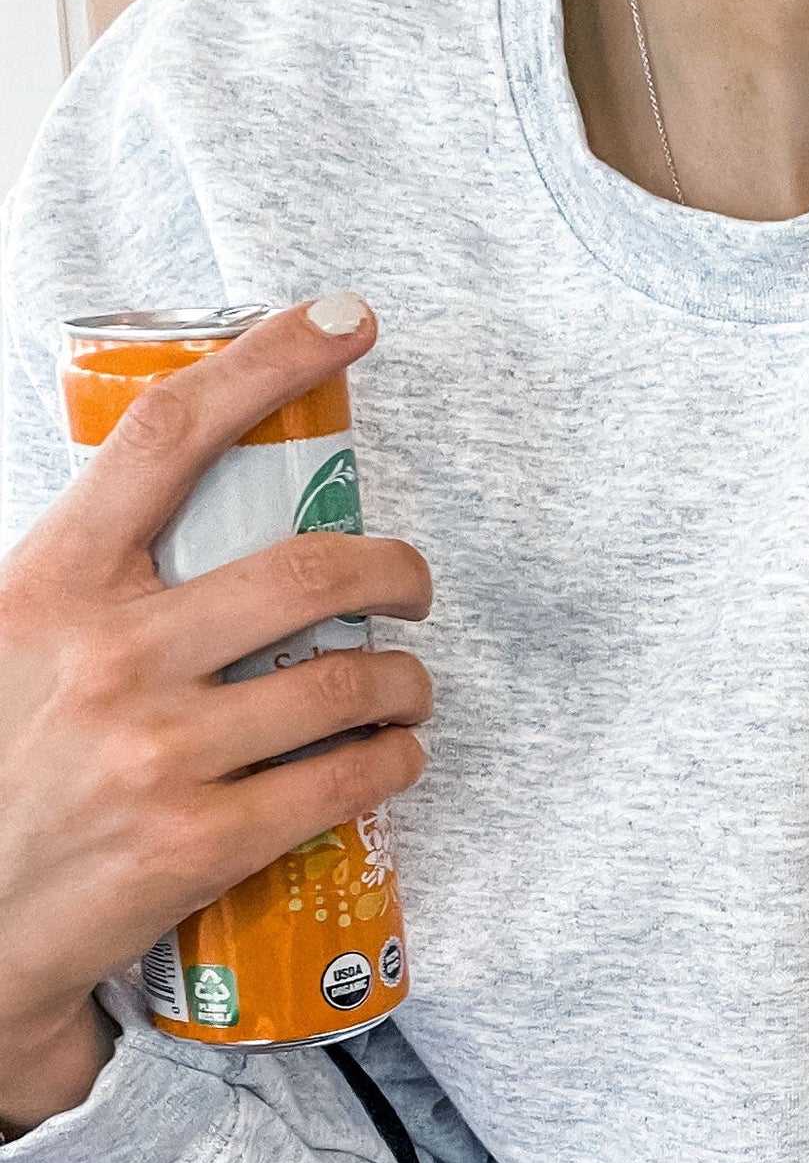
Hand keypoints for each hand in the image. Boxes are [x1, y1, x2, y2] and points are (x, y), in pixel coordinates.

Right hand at [0, 299, 432, 1134]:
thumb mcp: (4, 634)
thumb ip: (88, 571)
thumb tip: (180, 487)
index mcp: (52, 582)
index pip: (170, 435)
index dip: (270, 361)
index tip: (348, 320)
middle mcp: (112, 656)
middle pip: (313, 569)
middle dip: (398, 570)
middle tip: (413, 586)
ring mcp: (161, 752)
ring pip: (352, 680)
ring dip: (407, 679)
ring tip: (403, 687)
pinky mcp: (200, 842)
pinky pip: (352, 779)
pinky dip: (395, 760)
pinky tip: (387, 757)